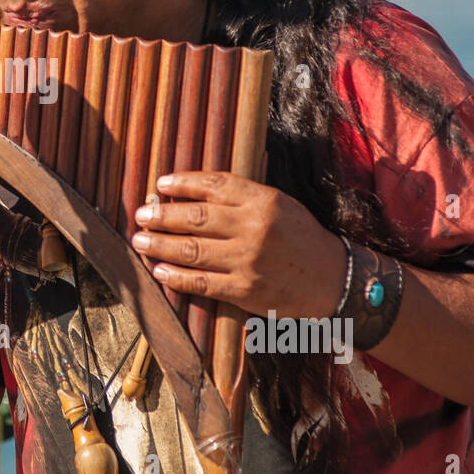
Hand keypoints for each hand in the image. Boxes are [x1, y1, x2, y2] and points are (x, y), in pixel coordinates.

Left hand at [129, 171, 345, 319]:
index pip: (213, 185)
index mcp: (263, 200)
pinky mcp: (244, 290)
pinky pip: (201, 282)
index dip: (182, 183)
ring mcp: (248, 261)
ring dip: (160, 244)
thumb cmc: (300, 237)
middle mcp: (254, 228)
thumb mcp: (279, 204)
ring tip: (139, 239)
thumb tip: (193, 192)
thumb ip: (241, 196)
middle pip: (195, 217)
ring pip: (191, 250)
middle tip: (141, 214)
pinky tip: (159, 269)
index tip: (161, 184)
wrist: (333, 280)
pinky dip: (176, 276)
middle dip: (162, 215)